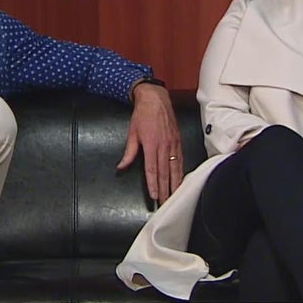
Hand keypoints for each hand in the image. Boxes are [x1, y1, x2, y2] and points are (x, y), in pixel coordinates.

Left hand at [117, 83, 183, 201]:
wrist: (156, 99)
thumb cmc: (143, 115)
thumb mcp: (132, 133)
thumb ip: (129, 153)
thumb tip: (121, 166)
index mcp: (151, 145)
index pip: (152, 170)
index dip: (153, 184)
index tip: (155, 196)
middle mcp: (164, 146)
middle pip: (165, 172)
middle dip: (165, 189)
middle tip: (165, 202)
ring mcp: (173, 144)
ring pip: (175, 168)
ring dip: (175, 184)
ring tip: (174, 196)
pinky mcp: (178, 141)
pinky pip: (181, 160)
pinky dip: (181, 172)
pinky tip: (180, 180)